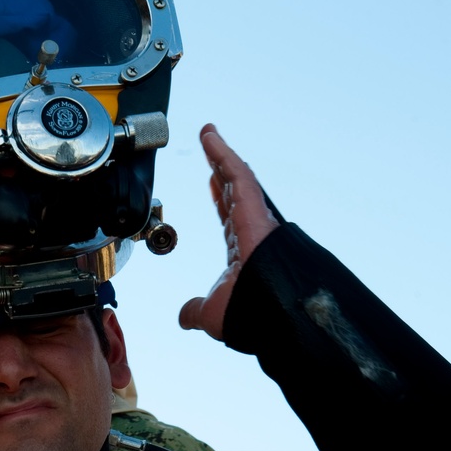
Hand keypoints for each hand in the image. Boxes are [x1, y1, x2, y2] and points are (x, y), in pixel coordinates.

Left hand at [179, 125, 279, 339]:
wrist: (266, 313)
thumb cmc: (247, 313)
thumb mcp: (211, 312)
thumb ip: (195, 310)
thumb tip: (184, 317)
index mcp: (241, 250)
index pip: (229, 214)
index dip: (220, 197)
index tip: (212, 181)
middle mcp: (249, 230)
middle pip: (232, 190)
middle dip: (221, 168)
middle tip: (211, 148)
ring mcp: (253, 218)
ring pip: (235, 178)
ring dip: (221, 155)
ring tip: (208, 133)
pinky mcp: (253, 208)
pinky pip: (238, 175)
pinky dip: (224, 155)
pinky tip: (210, 139)